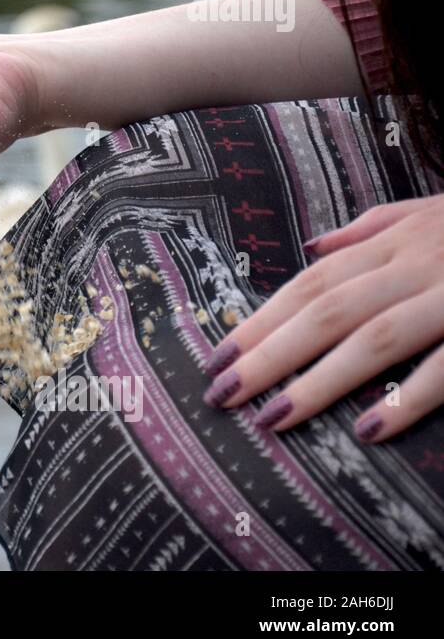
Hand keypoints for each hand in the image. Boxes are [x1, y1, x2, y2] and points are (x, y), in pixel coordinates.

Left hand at [204, 194, 443, 442]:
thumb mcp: (432, 210)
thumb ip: (370, 229)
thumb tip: (312, 248)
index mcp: (395, 241)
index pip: (309, 283)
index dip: (259, 320)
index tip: (215, 357)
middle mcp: (416, 263)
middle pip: (325, 310)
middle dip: (267, 354)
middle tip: (220, 394)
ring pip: (373, 337)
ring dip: (318, 381)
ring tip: (272, 417)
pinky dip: (408, 395)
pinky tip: (368, 428)